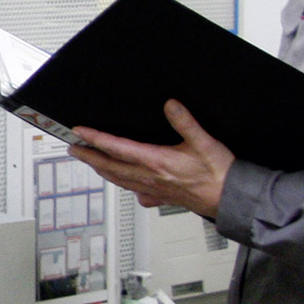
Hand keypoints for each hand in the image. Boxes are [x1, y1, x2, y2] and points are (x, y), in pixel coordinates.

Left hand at [69, 100, 234, 218]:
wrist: (230, 199)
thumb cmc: (218, 173)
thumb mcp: (204, 141)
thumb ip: (185, 122)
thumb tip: (170, 105)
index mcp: (156, 161)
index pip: (117, 148)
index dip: (95, 138)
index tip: (80, 132)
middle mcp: (149, 177)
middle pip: (110, 166)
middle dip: (89, 156)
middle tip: (74, 148)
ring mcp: (153, 189)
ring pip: (119, 179)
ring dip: (102, 170)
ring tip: (91, 162)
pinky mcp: (162, 197)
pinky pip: (136, 192)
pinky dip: (124, 186)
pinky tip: (125, 185)